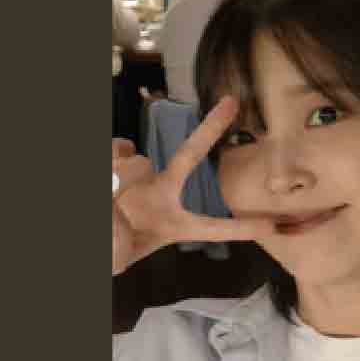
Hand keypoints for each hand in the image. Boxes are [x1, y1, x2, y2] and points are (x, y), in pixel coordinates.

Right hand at [112, 97, 272, 275]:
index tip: (274, 227)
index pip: (212, 227)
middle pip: (190, 154)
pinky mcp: (114, 158)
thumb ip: (118, 245)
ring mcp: (138, 173)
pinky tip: (105, 177)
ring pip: (135, 164)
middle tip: (231, 102)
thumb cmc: (110, 244)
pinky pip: (117, 149)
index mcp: (173, 223)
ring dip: (118, 181)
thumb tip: (117, 211)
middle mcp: (159, 191)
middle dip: (211, 127)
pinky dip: (110, 160)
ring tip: (107, 201)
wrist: (85, 230)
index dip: (242, 229)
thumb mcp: (116, 258)